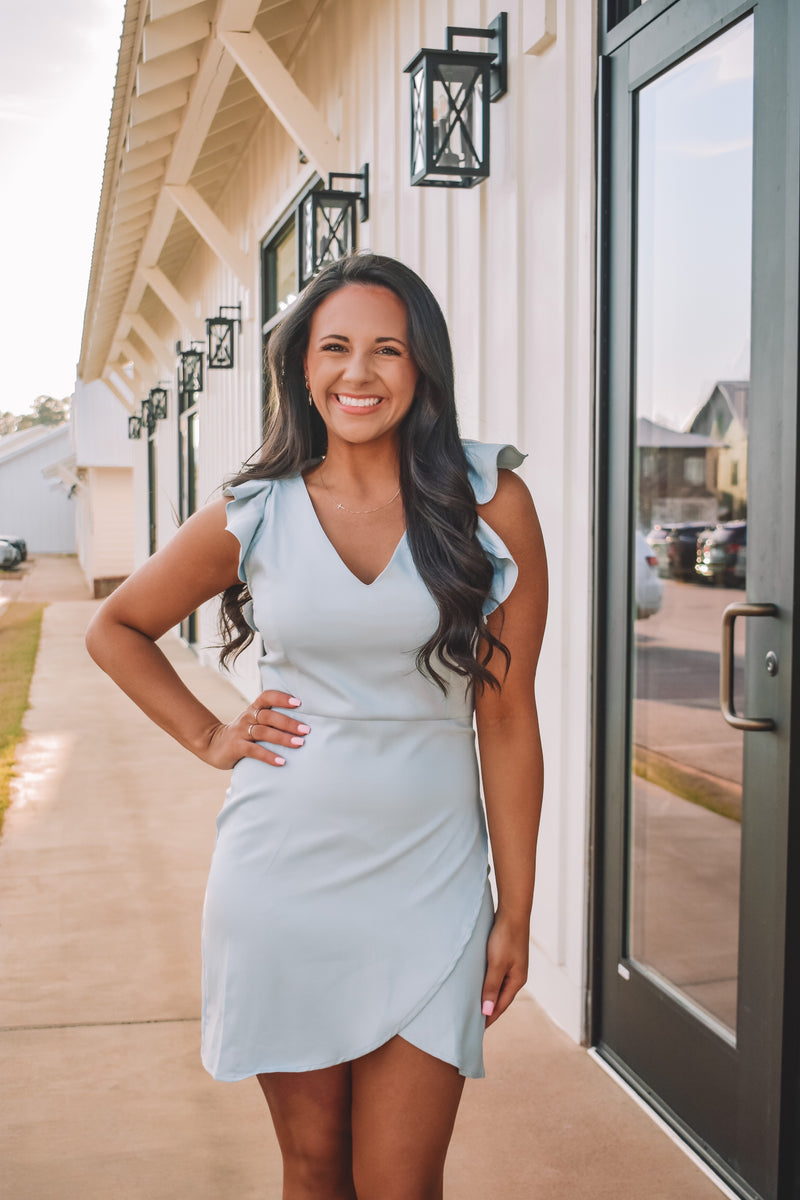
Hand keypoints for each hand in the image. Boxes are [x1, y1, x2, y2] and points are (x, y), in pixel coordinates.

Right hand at [201, 690, 309, 769]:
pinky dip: (268, 756)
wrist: (212, 744)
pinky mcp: (236, 747)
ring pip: (263, 732)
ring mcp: (241, 732)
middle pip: (269, 716)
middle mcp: (247, 718)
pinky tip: (281, 762)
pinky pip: (254, 751)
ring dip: (283, 738)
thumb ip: (271, 719)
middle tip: (306, 730)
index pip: (267, 697)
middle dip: (289, 723)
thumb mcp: (253, 721)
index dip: (282, 698)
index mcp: (253, 709)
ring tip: (299, 743)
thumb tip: (301, 722)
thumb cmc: (242, 733)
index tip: (298, 702)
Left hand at [480, 911, 529, 1027]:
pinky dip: (487, 983)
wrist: (512, 912)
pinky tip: (478, 984)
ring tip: (473, 1006)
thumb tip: (487, 1012)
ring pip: (497, 987)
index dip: (488, 1018)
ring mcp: (512, 966)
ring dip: (487, 997)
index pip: (500, 1006)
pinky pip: (495, 975)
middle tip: (472, 1022)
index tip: (475, 1030)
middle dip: (488, 1011)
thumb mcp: (496, 964)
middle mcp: (516, 975)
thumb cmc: (505, 937)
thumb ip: (491, 987)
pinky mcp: (506, 956)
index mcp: (517, 981)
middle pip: (500, 998)